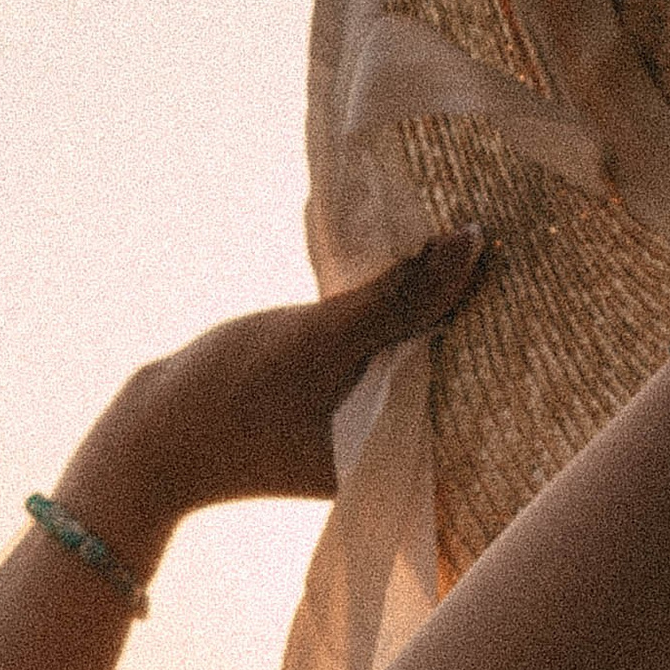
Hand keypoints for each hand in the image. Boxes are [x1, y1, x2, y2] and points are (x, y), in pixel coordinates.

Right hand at [60, 229, 485, 548]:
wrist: (144, 443)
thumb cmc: (229, 398)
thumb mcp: (321, 339)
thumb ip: (400, 296)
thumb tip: (473, 243)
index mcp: (405, 447)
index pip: (478, 370)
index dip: (500, 309)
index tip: (525, 248)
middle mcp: (393, 443)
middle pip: (451, 357)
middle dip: (466, 298)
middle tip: (496, 223)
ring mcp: (362, 425)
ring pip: (413, 346)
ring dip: (423, 295)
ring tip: (451, 233)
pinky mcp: (332, 404)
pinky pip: (377, 346)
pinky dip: (382, 307)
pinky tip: (392, 261)